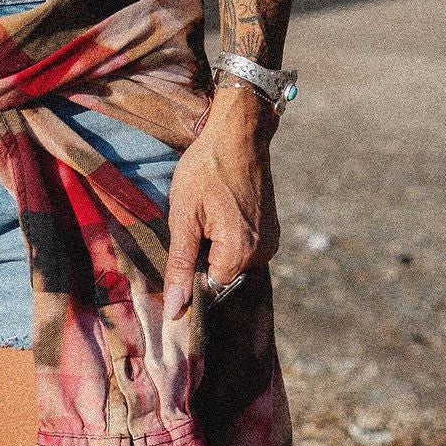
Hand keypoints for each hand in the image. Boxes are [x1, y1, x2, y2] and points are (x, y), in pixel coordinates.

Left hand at [164, 82, 280, 318]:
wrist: (238, 134)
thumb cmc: (206, 170)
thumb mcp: (183, 217)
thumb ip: (179, 267)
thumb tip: (175, 311)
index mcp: (240, 252)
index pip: (211, 290)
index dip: (190, 276)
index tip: (181, 249)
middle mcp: (262, 253)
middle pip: (222, 277)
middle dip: (202, 261)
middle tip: (192, 225)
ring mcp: (270, 242)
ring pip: (232, 263)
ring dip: (214, 250)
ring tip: (207, 216)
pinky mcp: (271, 231)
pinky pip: (244, 250)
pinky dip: (227, 240)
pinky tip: (218, 214)